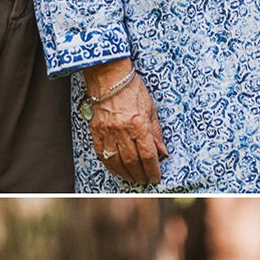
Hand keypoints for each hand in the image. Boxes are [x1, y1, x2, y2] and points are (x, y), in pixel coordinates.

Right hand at [85, 60, 166, 187]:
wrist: (109, 77)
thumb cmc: (133, 90)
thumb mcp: (151, 109)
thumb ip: (156, 133)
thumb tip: (163, 153)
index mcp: (139, 125)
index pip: (147, 155)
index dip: (152, 170)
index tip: (156, 178)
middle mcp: (122, 131)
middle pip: (132, 161)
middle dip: (140, 174)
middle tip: (145, 181)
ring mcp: (107, 131)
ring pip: (116, 160)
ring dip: (125, 173)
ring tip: (133, 179)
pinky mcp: (96, 130)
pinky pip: (101, 153)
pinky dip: (109, 165)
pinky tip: (116, 170)